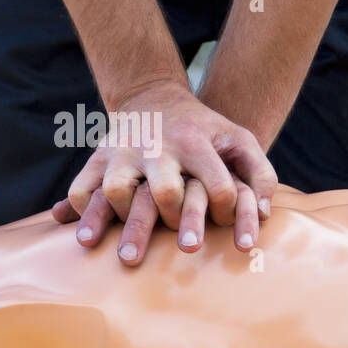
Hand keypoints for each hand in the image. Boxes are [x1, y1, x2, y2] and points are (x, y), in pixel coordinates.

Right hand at [51, 81, 277, 264]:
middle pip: (166, 192)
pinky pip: (82, 188)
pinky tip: (91, 235)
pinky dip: (84, 212)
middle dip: (178, 224)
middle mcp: (156, 145)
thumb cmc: (204, 129)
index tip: (228, 227)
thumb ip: (261, 173)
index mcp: (194, 141)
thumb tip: (264, 216)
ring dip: (126, 221)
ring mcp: (122, 150)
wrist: (154, 96)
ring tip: (131, 251)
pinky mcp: (98, 156)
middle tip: (186, 249)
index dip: (228, 213)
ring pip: (117, 190)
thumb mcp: (238, 139)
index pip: (217, 186)